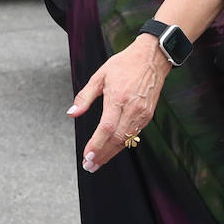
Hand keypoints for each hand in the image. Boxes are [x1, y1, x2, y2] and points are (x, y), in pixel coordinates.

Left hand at [67, 35, 171, 172]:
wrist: (152, 58)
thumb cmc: (124, 64)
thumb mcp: (100, 75)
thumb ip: (85, 96)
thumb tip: (72, 113)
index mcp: (118, 97)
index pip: (106, 128)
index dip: (96, 145)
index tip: (87, 156)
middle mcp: (132, 108)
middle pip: (116, 139)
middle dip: (102, 155)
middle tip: (89, 166)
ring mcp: (142, 114)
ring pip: (126, 140)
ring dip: (111, 153)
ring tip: (97, 162)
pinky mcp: (148, 116)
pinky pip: (134, 135)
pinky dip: (122, 145)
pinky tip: (112, 150)